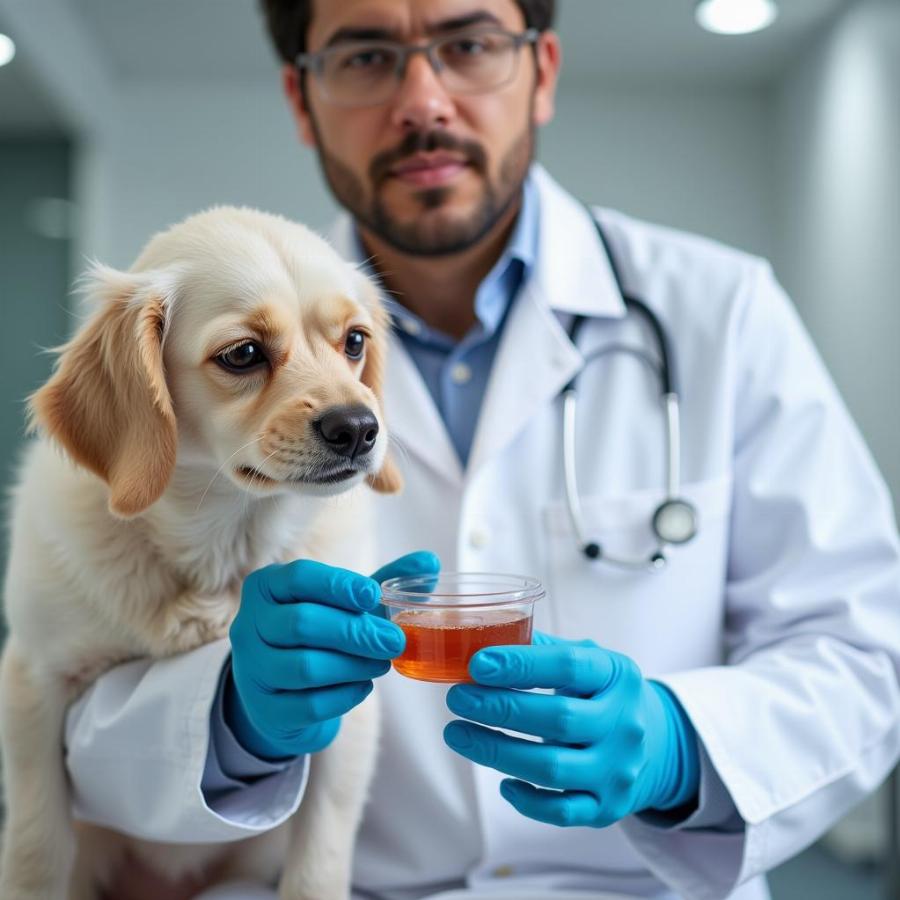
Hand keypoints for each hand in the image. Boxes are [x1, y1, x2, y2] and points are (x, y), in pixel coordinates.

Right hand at [226, 551, 438, 759]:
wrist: (283, 691)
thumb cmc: (319, 633)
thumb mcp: (346, 604)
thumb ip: (386, 581)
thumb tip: (431, 561)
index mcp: (266, 587)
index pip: (299, 577)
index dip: (338, 585)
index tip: (374, 596)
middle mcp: (249, 625)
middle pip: (302, 624)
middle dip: (355, 632)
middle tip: (395, 641)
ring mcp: (252, 670)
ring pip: (305, 667)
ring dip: (353, 665)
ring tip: (382, 663)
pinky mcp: (265, 710)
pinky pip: (309, 704)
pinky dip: (344, 695)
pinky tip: (363, 686)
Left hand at [443, 633, 699, 826]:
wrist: (655, 743)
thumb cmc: (603, 693)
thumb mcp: (588, 660)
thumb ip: (542, 649)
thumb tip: (484, 642)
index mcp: (617, 676)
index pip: (569, 666)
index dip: (520, 665)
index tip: (477, 664)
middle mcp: (624, 723)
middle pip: (558, 718)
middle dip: (499, 708)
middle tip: (457, 698)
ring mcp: (618, 769)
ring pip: (552, 767)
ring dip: (496, 751)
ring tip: (458, 733)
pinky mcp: (608, 806)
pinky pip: (562, 810)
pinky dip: (528, 800)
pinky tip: (503, 781)